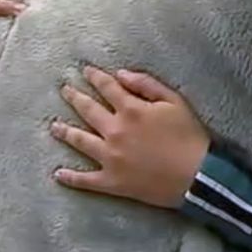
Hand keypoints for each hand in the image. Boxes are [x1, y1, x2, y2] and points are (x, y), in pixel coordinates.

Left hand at [51, 66, 210, 208]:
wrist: (197, 176)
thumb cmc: (190, 136)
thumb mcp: (175, 101)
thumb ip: (146, 85)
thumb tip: (120, 74)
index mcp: (130, 110)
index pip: (106, 87)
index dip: (95, 77)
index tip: (85, 70)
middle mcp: (115, 131)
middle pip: (88, 110)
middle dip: (74, 97)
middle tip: (64, 90)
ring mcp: (110, 157)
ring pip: (80, 141)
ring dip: (65, 132)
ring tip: (54, 126)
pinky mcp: (112, 181)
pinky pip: (86, 180)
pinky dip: (71, 177)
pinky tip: (59, 174)